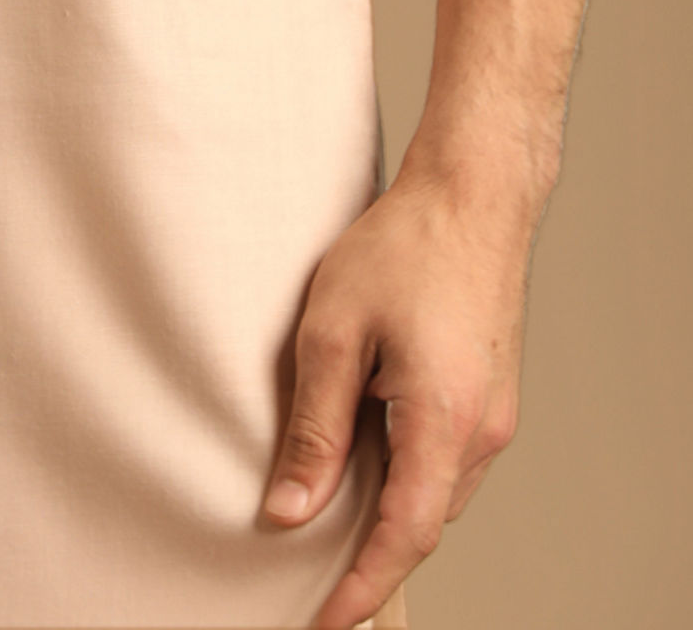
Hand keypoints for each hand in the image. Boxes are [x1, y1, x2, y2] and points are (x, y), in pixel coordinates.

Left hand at [260, 158, 536, 629]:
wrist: (472, 196)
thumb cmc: (401, 247)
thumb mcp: (332, 331)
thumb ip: (314, 428)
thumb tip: (289, 510)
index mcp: (443, 421)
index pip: (402, 538)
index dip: (360, 587)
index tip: (323, 623)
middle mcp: (481, 432)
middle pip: (420, 523)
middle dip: (367, 554)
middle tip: (304, 575)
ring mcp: (494, 417)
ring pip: (434, 494)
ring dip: (386, 509)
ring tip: (322, 512)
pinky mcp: (491, 399)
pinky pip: (446, 461)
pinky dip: (406, 473)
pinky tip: (363, 452)